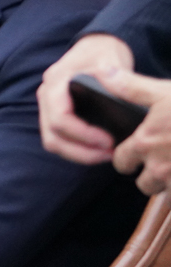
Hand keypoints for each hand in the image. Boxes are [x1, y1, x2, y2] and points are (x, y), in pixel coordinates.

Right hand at [39, 34, 134, 163]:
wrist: (95, 46)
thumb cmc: (103, 52)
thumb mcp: (108, 59)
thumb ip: (109, 74)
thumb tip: (113, 86)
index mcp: (55, 83)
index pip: (59, 118)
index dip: (82, 135)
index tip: (108, 142)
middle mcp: (46, 96)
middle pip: (52, 136)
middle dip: (80, 152)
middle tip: (109, 155)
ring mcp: (47, 106)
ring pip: (52, 141)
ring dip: (77, 154)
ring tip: (105, 155)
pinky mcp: (54, 114)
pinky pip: (58, 138)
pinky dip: (76, 149)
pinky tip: (96, 149)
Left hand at [97, 68, 170, 193]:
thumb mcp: (165, 92)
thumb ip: (131, 87)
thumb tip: (103, 72)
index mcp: (145, 144)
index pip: (121, 161)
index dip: (127, 158)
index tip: (136, 154)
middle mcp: (159, 168)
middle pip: (144, 183)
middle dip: (152, 175)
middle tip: (166, 162)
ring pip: (167, 194)